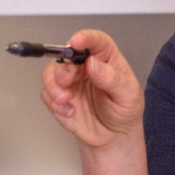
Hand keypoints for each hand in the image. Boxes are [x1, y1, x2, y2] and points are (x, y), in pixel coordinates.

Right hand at [39, 29, 144, 150]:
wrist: (114, 136)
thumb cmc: (124, 110)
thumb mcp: (128, 94)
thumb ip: (112, 79)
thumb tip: (93, 64)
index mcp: (105, 58)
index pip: (95, 41)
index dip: (85, 38)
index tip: (76, 41)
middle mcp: (85, 65)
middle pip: (66, 55)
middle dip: (63, 67)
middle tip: (66, 80)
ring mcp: (70, 81)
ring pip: (51, 72)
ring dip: (53, 85)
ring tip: (65, 100)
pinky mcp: (59, 97)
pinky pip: (47, 94)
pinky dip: (54, 103)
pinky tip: (69, 112)